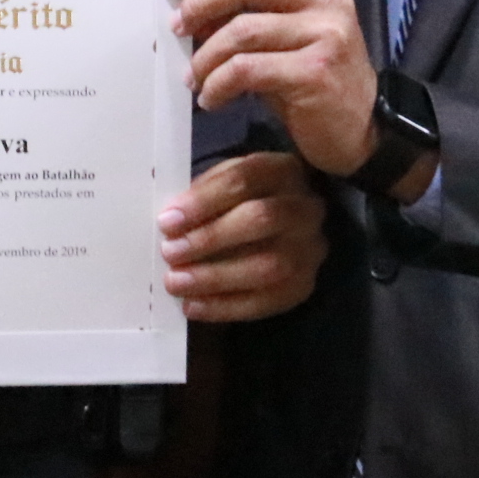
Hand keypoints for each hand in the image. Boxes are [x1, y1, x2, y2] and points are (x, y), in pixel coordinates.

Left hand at [159, 151, 327, 319]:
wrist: (282, 225)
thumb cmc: (240, 200)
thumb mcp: (222, 181)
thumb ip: (200, 196)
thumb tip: (171, 222)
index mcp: (281, 171)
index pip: (244, 179)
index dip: (203, 201)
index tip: (168, 221)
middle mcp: (305, 209)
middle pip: (262, 220)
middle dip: (210, 238)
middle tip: (170, 252)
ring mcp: (310, 250)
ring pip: (269, 266)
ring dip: (215, 277)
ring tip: (176, 282)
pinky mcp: (304, 286)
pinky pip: (267, 302)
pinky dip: (225, 306)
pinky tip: (193, 305)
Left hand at [162, 0, 381, 179]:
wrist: (362, 132)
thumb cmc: (310, 83)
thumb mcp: (279, 40)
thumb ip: (244, 16)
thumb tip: (187, 7)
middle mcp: (326, 0)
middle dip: (201, 2)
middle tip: (176, 27)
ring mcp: (326, 34)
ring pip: (242, 30)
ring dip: (206, 57)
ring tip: (193, 79)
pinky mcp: (316, 71)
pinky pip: (248, 69)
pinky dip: (219, 84)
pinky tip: (211, 99)